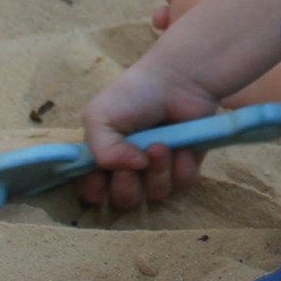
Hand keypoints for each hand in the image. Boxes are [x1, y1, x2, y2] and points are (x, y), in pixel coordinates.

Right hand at [77, 62, 222, 211]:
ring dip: (158, 173)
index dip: (95, 192)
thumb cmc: (136, 93)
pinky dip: (182, 169)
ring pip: (155, 195)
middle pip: (124, 201)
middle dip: (128, 186)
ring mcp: (160, 168)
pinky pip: (183, 185)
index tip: (100, 180)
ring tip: (162, 146)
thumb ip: (101, 151)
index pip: (92, 191)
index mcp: (104, 156)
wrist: (180, 79)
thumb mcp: (100, 117)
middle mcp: (130, 167)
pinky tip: (183, 149)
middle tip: (137, 160)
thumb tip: (130, 170)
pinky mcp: (187, 164)